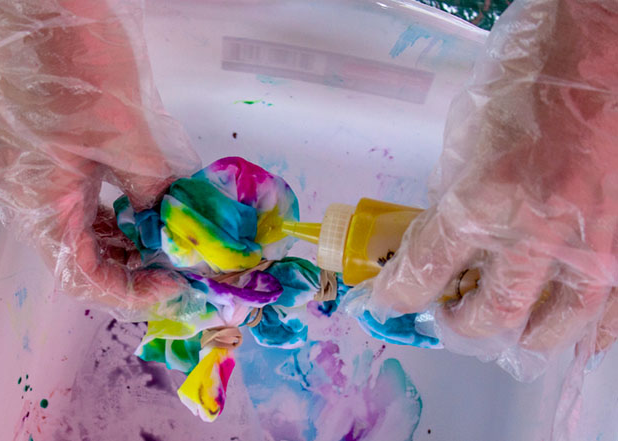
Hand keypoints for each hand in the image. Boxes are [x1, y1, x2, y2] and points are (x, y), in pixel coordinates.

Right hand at [0, 0, 200, 316]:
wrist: (36, 5)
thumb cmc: (71, 63)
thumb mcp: (122, 134)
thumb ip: (148, 187)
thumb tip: (171, 221)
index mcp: (39, 204)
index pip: (84, 277)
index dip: (132, 291)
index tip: (174, 283)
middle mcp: (30, 200)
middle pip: (81, 259)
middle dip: (132, 267)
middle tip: (179, 262)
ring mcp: (35, 177)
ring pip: (80, 232)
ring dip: (124, 240)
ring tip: (168, 237)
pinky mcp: (46, 155)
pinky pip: (78, 201)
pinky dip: (112, 212)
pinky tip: (143, 205)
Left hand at [365, 0, 617, 367]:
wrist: (611, 42)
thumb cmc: (538, 72)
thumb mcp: (469, 130)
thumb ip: (455, 191)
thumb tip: (442, 233)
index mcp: (484, 198)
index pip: (425, 272)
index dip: (397, 296)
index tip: (388, 300)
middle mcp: (538, 232)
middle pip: (489, 315)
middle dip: (459, 321)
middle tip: (451, 312)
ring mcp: (595, 244)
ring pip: (552, 327)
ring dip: (520, 334)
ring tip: (507, 326)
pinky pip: (611, 315)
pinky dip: (587, 332)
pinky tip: (572, 332)